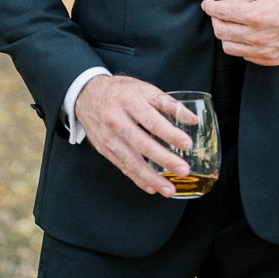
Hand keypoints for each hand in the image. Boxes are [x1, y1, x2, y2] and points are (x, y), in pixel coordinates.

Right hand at [74, 75, 196, 196]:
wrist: (86, 94)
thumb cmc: (120, 91)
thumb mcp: (143, 88)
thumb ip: (168, 103)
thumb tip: (191, 119)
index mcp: (128, 100)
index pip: (151, 120)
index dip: (170, 133)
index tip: (186, 144)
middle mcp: (115, 119)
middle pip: (141, 143)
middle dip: (164, 159)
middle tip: (183, 170)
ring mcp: (108, 136)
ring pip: (130, 160)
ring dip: (151, 177)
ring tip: (169, 189)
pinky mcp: (103, 148)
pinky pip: (122, 166)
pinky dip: (137, 178)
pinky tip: (152, 187)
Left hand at [201, 0, 278, 65]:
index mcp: (256, 15)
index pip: (221, 13)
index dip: (210, 7)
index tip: (207, 4)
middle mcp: (259, 36)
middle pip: (221, 32)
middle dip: (216, 20)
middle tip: (219, 12)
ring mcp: (265, 51)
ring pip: (229, 47)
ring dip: (226, 35)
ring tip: (233, 24)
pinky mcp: (271, 60)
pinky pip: (245, 55)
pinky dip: (241, 45)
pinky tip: (248, 34)